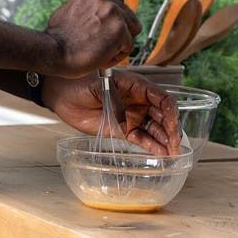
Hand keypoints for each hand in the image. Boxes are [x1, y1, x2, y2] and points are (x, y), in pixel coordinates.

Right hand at [43, 0, 141, 77]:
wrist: (54, 51)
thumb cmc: (59, 36)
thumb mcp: (70, 7)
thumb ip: (89, 4)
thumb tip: (98, 8)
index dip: (116, 13)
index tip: (107, 24)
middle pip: (129, 14)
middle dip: (120, 29)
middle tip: (102, 41)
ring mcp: (113, 11)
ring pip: (132, 30)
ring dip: (120, 42)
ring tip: (101, 49)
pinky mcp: (120, 30)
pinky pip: (129, 46)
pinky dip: (118, 55)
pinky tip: (102, 56)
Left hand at [43, 70, 181, 155]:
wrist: (61, 94)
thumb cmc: (79, 82)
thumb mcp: (98, 86)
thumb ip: (115, 100)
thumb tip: (126, 120)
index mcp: (135, 85)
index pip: (161, 97)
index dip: (170, 110)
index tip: (172, 123)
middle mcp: (137, 101)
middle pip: (162, 115)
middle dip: (171, 129)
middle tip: (175, 145)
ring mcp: (131, 116)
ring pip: (155, 129)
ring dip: (165, 141)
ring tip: (172, 154)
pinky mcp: (123, 130)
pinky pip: (142, 139)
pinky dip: (153, 147)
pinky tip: (161, 154)